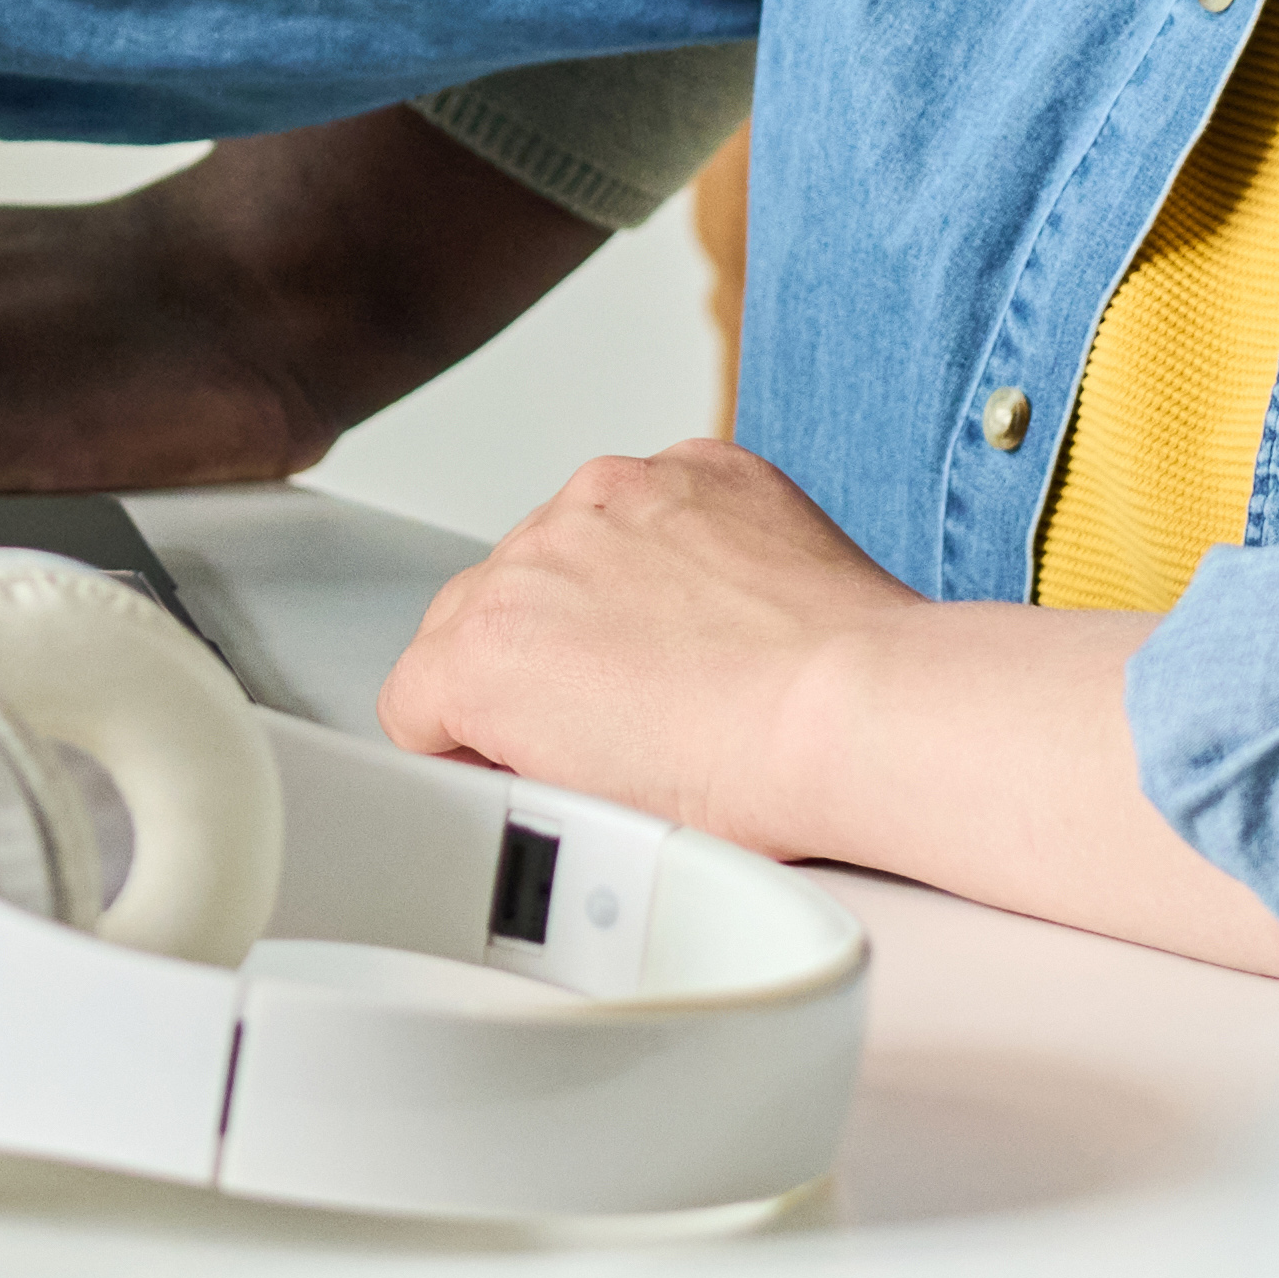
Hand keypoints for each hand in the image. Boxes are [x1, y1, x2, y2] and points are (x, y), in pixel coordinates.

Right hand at [373, 441, 918, 841]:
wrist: (863, 712)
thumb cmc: (752, 778)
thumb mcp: (589, 808)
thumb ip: (514, 753)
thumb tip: (514, 750)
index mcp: (486, 649)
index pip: (416, 690)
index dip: (466, 736)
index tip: (515, 750)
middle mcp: (536, 552)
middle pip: (484, 608)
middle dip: (530, 659)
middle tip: (608, 720)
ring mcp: (618, 495)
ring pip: (568, 543)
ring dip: (601, 591)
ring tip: (684, 660)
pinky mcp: (695, 469)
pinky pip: (653, 502)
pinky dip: (676, 544)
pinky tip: (723, 607)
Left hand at [376, 444, 1278, 980]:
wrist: (857, 710)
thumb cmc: (857, 684)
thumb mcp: (794, 576)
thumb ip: (728, 577)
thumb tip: (721, 633)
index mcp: (676, 479)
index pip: (588, 555)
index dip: (601, 643)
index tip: (639, 691)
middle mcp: (594, 501)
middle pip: (519, 594)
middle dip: (553, 670)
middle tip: (624, 745)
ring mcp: (531, 567)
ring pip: (470, 644)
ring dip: (514, 708)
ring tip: (601, 772)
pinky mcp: (483, 650)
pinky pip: (419, 706)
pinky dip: (459, 755)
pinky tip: (533, 788)